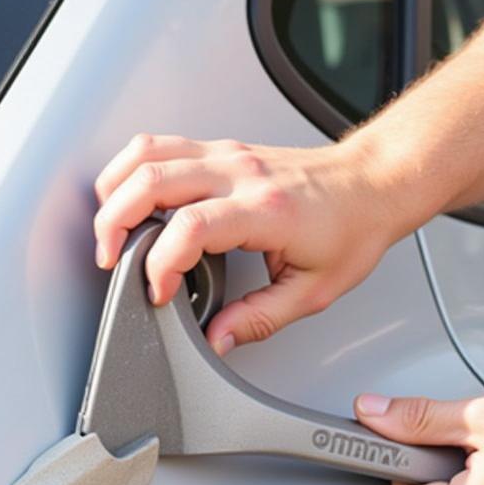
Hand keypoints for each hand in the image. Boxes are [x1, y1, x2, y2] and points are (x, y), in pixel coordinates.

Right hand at [93, 133, 394, 354]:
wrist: (373, 183)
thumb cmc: (351, 229)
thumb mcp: (313, 291)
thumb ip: (259, 320)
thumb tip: (217, 339)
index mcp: (265, 210)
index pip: (189, 228)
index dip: (161, 265)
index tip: (160, 294)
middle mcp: (240, 173)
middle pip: (151, 181)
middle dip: (115, 225)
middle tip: (112, 262)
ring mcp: (228, 154)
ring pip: (146, 153)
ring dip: (115, 191)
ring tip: (111, 231)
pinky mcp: (222, 149)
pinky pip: (159, 144)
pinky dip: (132, 170)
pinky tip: (130, 199)